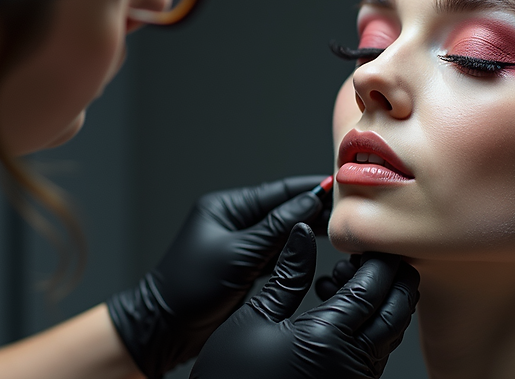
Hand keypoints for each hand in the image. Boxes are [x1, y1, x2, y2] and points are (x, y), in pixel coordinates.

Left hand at [106, 176, 326, 378]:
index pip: (276, 192)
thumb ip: (276, 228)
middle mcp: (234, 222)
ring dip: (306, 232)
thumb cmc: (190, 288)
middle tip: (347, 210)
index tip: (337, 186)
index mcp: (227, 208)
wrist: (167, 327)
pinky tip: (315, 253)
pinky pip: (277, 254)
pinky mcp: (245, 268)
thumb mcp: (238, 254)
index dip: (309, 189)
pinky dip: (295, 253)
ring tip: (339, 230)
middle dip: (313, 210)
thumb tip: (309, 203)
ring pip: (282, 234)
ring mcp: (240, 246)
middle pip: (283, 211)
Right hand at [190, 224, 419, 378]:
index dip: (378, 260)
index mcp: (327, 339)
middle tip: (369, 255)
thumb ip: (289, 273)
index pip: (372, 289)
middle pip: (396, 311)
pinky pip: (374, 351)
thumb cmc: (231, 375)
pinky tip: (337, 307)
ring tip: (344, 277)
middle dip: (392, 278)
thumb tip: (302, 234)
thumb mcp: (255, 317)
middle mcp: (351, 364)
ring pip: (390, 332)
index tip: (370, 241)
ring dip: (380, 300)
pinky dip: (368, 323)